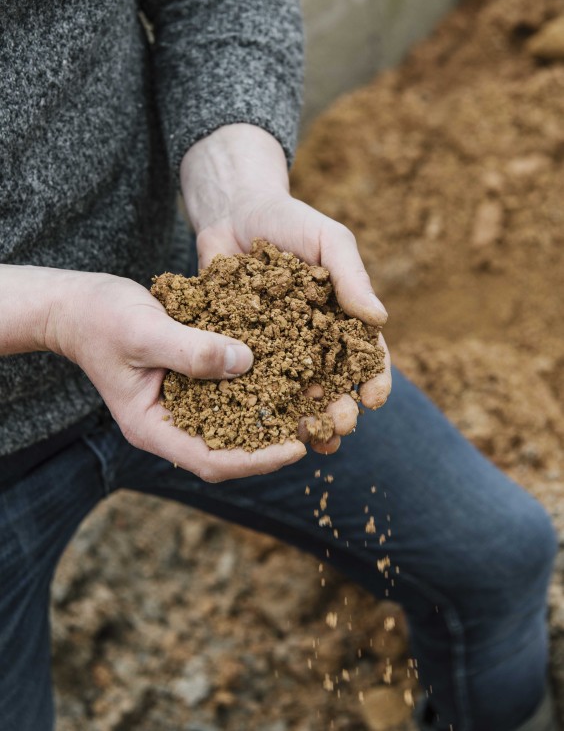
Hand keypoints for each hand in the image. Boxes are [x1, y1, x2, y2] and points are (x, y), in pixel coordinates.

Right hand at [44, 270, 306, 480]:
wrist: (77, 304)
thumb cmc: (100, 318)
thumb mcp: (145, 331)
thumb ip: (192, 350)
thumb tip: (248, 363)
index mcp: (153, 427)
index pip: (213, 460)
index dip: (257, 458)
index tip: (297, 447)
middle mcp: (171, 422)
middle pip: (231, 447)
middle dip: (275, 440)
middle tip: (319, 426)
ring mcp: (181, 403)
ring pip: (234, 419)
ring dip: (272, 413)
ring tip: (313, 403)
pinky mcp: (190, 379)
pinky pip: (230, 390)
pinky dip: (258, 384)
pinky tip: (289, 370)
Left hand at [181, 124, 391, 453]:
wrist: (231, 210)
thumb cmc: (288, 219)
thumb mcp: (328, 239)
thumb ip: (352, 275)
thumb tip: (379, 319)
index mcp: (342, 318)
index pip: (367, 355)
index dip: (374, 379)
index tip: (373, 397)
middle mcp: (312, 339)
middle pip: (334, 384)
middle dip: (341, 409)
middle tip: (339, 426)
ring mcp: (276, 347)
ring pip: (295, 393)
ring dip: (304, 419)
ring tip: (307, 439)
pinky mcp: (239, 348)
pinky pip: (250, 381)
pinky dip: (258, 405)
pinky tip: (257, 425)